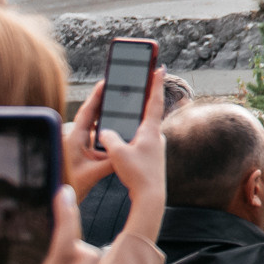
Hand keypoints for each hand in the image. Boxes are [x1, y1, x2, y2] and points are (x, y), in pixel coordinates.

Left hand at [66, 81, 115, 193]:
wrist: (60, 198)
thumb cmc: (71, 185)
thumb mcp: (93, 173)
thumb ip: (110, 161)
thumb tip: (126, 150)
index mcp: (74, 138)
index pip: (87, 112)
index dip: (96, 96)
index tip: (105, 82)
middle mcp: (75, 137)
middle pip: (91, 114)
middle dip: (103, 101)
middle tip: (116, 88)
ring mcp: (79, 144)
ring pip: (93, 125)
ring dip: (104, 115)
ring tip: (118, 103)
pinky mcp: (82, 151)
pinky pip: (95, 136)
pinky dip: (105, 129)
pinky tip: (114, 128)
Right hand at [101, 68, 169, 206]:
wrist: (151, 197)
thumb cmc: (137, 174)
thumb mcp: (117, 153)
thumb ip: (109, 137)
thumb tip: (103, 131)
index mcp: (150, 130)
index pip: (154, 100)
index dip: (155, 83)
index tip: (159, 67)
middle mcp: (156, 136)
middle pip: (149, 111)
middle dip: (143, 96)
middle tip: (141, 79)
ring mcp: (155, 146)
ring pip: (143, 127)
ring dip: (136, 117)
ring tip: (127, 106)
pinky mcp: (152, 156)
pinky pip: (140, 139)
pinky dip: (133, 133)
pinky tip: (124, 136)